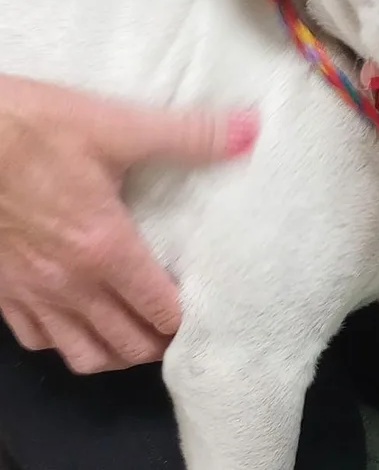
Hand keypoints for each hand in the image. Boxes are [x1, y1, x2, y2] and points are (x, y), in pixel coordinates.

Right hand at [0, 76, 258, 373]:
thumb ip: (189, 135)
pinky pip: (37, 339)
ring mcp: (29, 292)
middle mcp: (69, 282)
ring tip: (141, 335)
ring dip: (118, 353)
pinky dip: (66, 342)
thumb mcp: (118, 127)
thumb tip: (252, 129)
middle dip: (160, 344)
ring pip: (82, 354)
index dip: (188, 319)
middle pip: (126, 344)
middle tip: (183, 329)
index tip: (209, 311)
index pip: (160, 310)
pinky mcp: (2, 290)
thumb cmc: (36, 130)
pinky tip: (80, 322)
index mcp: (105, 247)